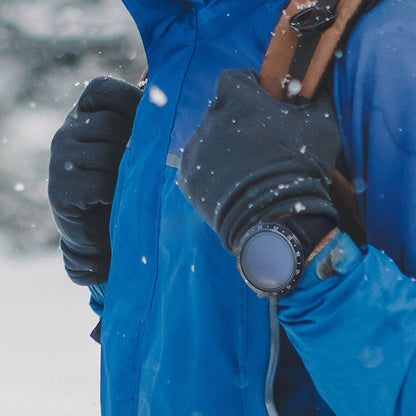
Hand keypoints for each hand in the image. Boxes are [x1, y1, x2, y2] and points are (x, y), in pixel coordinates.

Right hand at [48, 76, 141, 284]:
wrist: (98, 230)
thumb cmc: (120, 183)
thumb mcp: (128, 148)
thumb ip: (138, 124)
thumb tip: (165, 96)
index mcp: (82, 116)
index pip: (102, 88)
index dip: (130, 99)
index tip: (149, 121)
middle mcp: (66, 133)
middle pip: (111, 123)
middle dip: (133, 144)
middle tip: (140, 164)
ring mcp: (60, 160)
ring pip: (108, 154)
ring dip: (126, 172)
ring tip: (126, 184)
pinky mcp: (61, 189)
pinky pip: (100, 183)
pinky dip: (114, 193)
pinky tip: (113, 200)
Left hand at [178, 68, 340, 252]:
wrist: (275, 218)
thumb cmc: (299, 166)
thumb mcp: (322, 125)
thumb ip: (317, 97)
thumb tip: (317, 85)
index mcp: (237, 98)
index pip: (236, 78)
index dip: (250, 86)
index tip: (262, 100)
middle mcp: (209, 119)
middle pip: (221, 110)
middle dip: (237, 119)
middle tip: (258, 141)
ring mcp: (196, 150)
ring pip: (209, 139)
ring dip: (223, 146)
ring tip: (245, 168)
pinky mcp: (187, 179)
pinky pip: (198, 167)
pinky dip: (212, 171)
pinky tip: (230, 185)